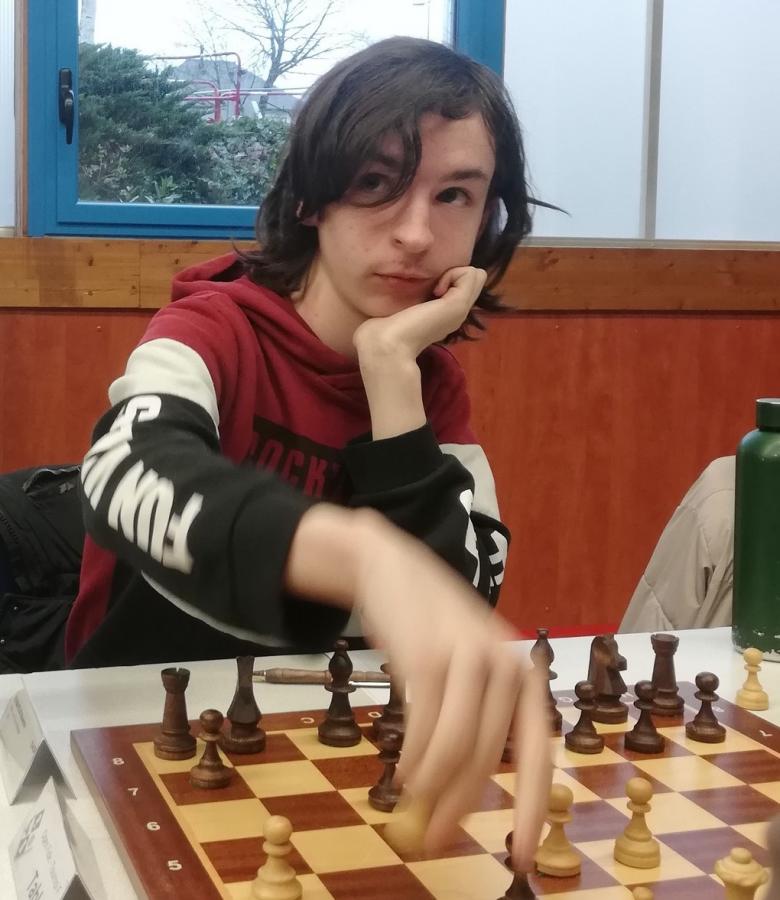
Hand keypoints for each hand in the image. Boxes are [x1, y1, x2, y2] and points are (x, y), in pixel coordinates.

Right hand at [286, 505, 549, 870]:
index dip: (533, 809)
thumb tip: (467, 790)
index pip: (537, 754)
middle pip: (488, 759)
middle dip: (461, 808)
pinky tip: (404, 777)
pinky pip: (425, 729)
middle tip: (438, 842)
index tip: (524, 856)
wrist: (391, 567)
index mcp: (523, 674)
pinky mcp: (428, 658)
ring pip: (456, 750)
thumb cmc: (430, 624)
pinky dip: (415, 763)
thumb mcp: (469, 662)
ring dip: (433, 791)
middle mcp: (505, 667)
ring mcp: (468, 660)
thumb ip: (478, 714)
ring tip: (416, 814)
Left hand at [353, 266, 486, 362]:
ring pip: (475, 274)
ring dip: (454, 272)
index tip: (426, 289)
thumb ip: (410, 296)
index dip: (447, 277)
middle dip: (453, 271)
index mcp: (443, 315)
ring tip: (435, 288)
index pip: (461, 284)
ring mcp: (460, 311)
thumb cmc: (382, 330)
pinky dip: (453, 273)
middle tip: (432, 286)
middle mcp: (455, 314)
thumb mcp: (400, 307)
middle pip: (472, 279)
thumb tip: (409, 280)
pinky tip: (436, 289)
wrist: (385, 346)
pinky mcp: (459, 305)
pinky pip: (471, 273)